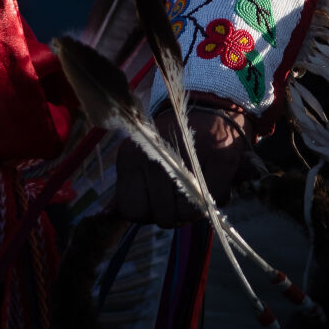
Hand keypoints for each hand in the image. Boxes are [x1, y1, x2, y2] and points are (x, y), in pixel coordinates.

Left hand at [114, 102, 249, 227]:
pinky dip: (216, 199)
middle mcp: (153, 156)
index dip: (148, 214)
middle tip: (180, 198)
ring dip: (195, 209)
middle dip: (173, 215)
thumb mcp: (141, 159)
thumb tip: (109, 215)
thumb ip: (129, 186)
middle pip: (161, 217)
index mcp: (129, 157)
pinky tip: (212, 182)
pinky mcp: (220, 159)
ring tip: (195, 188)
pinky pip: (215, 201)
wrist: (206, 111)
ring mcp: (186, 157)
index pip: (132, 210)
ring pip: (187, 213)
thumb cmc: (171, 144)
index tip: (157, 204)